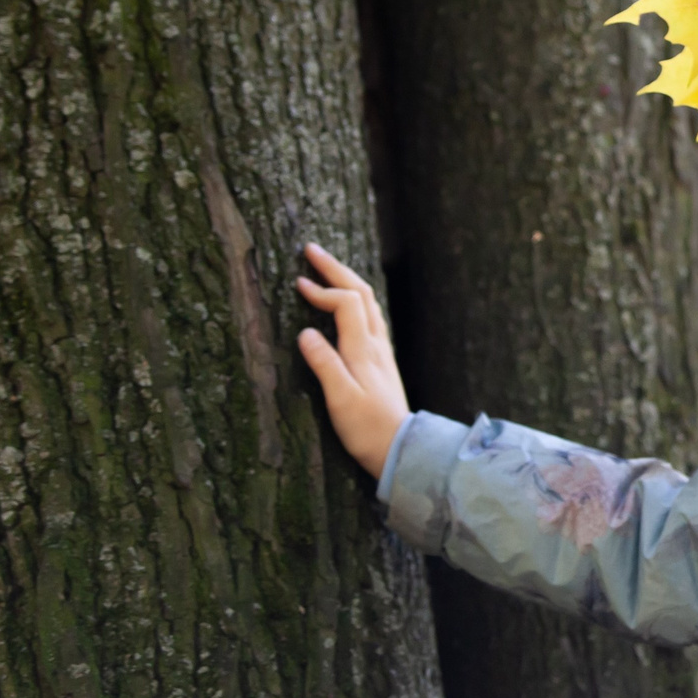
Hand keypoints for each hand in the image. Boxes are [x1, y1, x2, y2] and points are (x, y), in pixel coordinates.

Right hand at [294, 243, 408, 475]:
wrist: (400, 448)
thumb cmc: (367, 428)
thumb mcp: (340, 399)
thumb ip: (324, 365)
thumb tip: (305, 332)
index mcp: (364, 350)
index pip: (346, 303)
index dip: (322, 290)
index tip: (297, 283)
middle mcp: (376, 344)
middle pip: (360, 294)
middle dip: (336, 269)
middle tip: (311, 249)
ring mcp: (382, 351)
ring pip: (368, 303)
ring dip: (347, 280)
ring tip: (327, 268)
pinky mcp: (381, 361)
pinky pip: (369, 318)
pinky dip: (354, 300)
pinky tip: (347, 304)